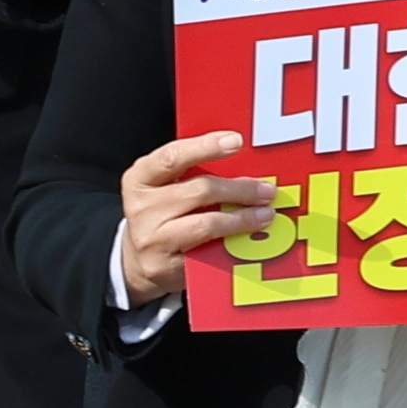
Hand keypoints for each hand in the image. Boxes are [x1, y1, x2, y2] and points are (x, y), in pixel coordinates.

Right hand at [119, 131, 273, 303]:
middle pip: (199, 190)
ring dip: (242, 218)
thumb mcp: (170, 187)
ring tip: (265, 215)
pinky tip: (250, 238)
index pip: (172, 157)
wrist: (139, 261)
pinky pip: (206, 252)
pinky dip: (233, 242)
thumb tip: (249, 161)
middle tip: (267, 190)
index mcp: (141, 178)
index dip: (205, 147)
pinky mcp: (163, 265)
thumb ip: (198, 171)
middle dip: (239, 189)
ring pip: (206, 223)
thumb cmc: (164, 214)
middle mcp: (141, 207)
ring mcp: (150, 238)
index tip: (236, 141)